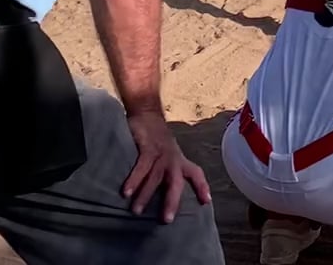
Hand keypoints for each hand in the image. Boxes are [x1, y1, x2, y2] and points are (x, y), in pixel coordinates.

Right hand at [121, 108, 210, 222]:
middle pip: (176, 182)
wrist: (147, 113)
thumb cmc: (156, 138)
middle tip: (167, 220)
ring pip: (155, 177)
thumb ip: (167, 169)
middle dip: (173, 201)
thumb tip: (163, 191)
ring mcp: (161, 153)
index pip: (196, 173)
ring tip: (137, 211)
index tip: (206, 202)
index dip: (202, 187)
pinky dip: (134, 179)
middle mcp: (173, 158)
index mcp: (180, 160)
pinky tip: (126, 193)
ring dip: (146, 195)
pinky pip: (141, 166)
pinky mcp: (148, 147)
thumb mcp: (167, 153)